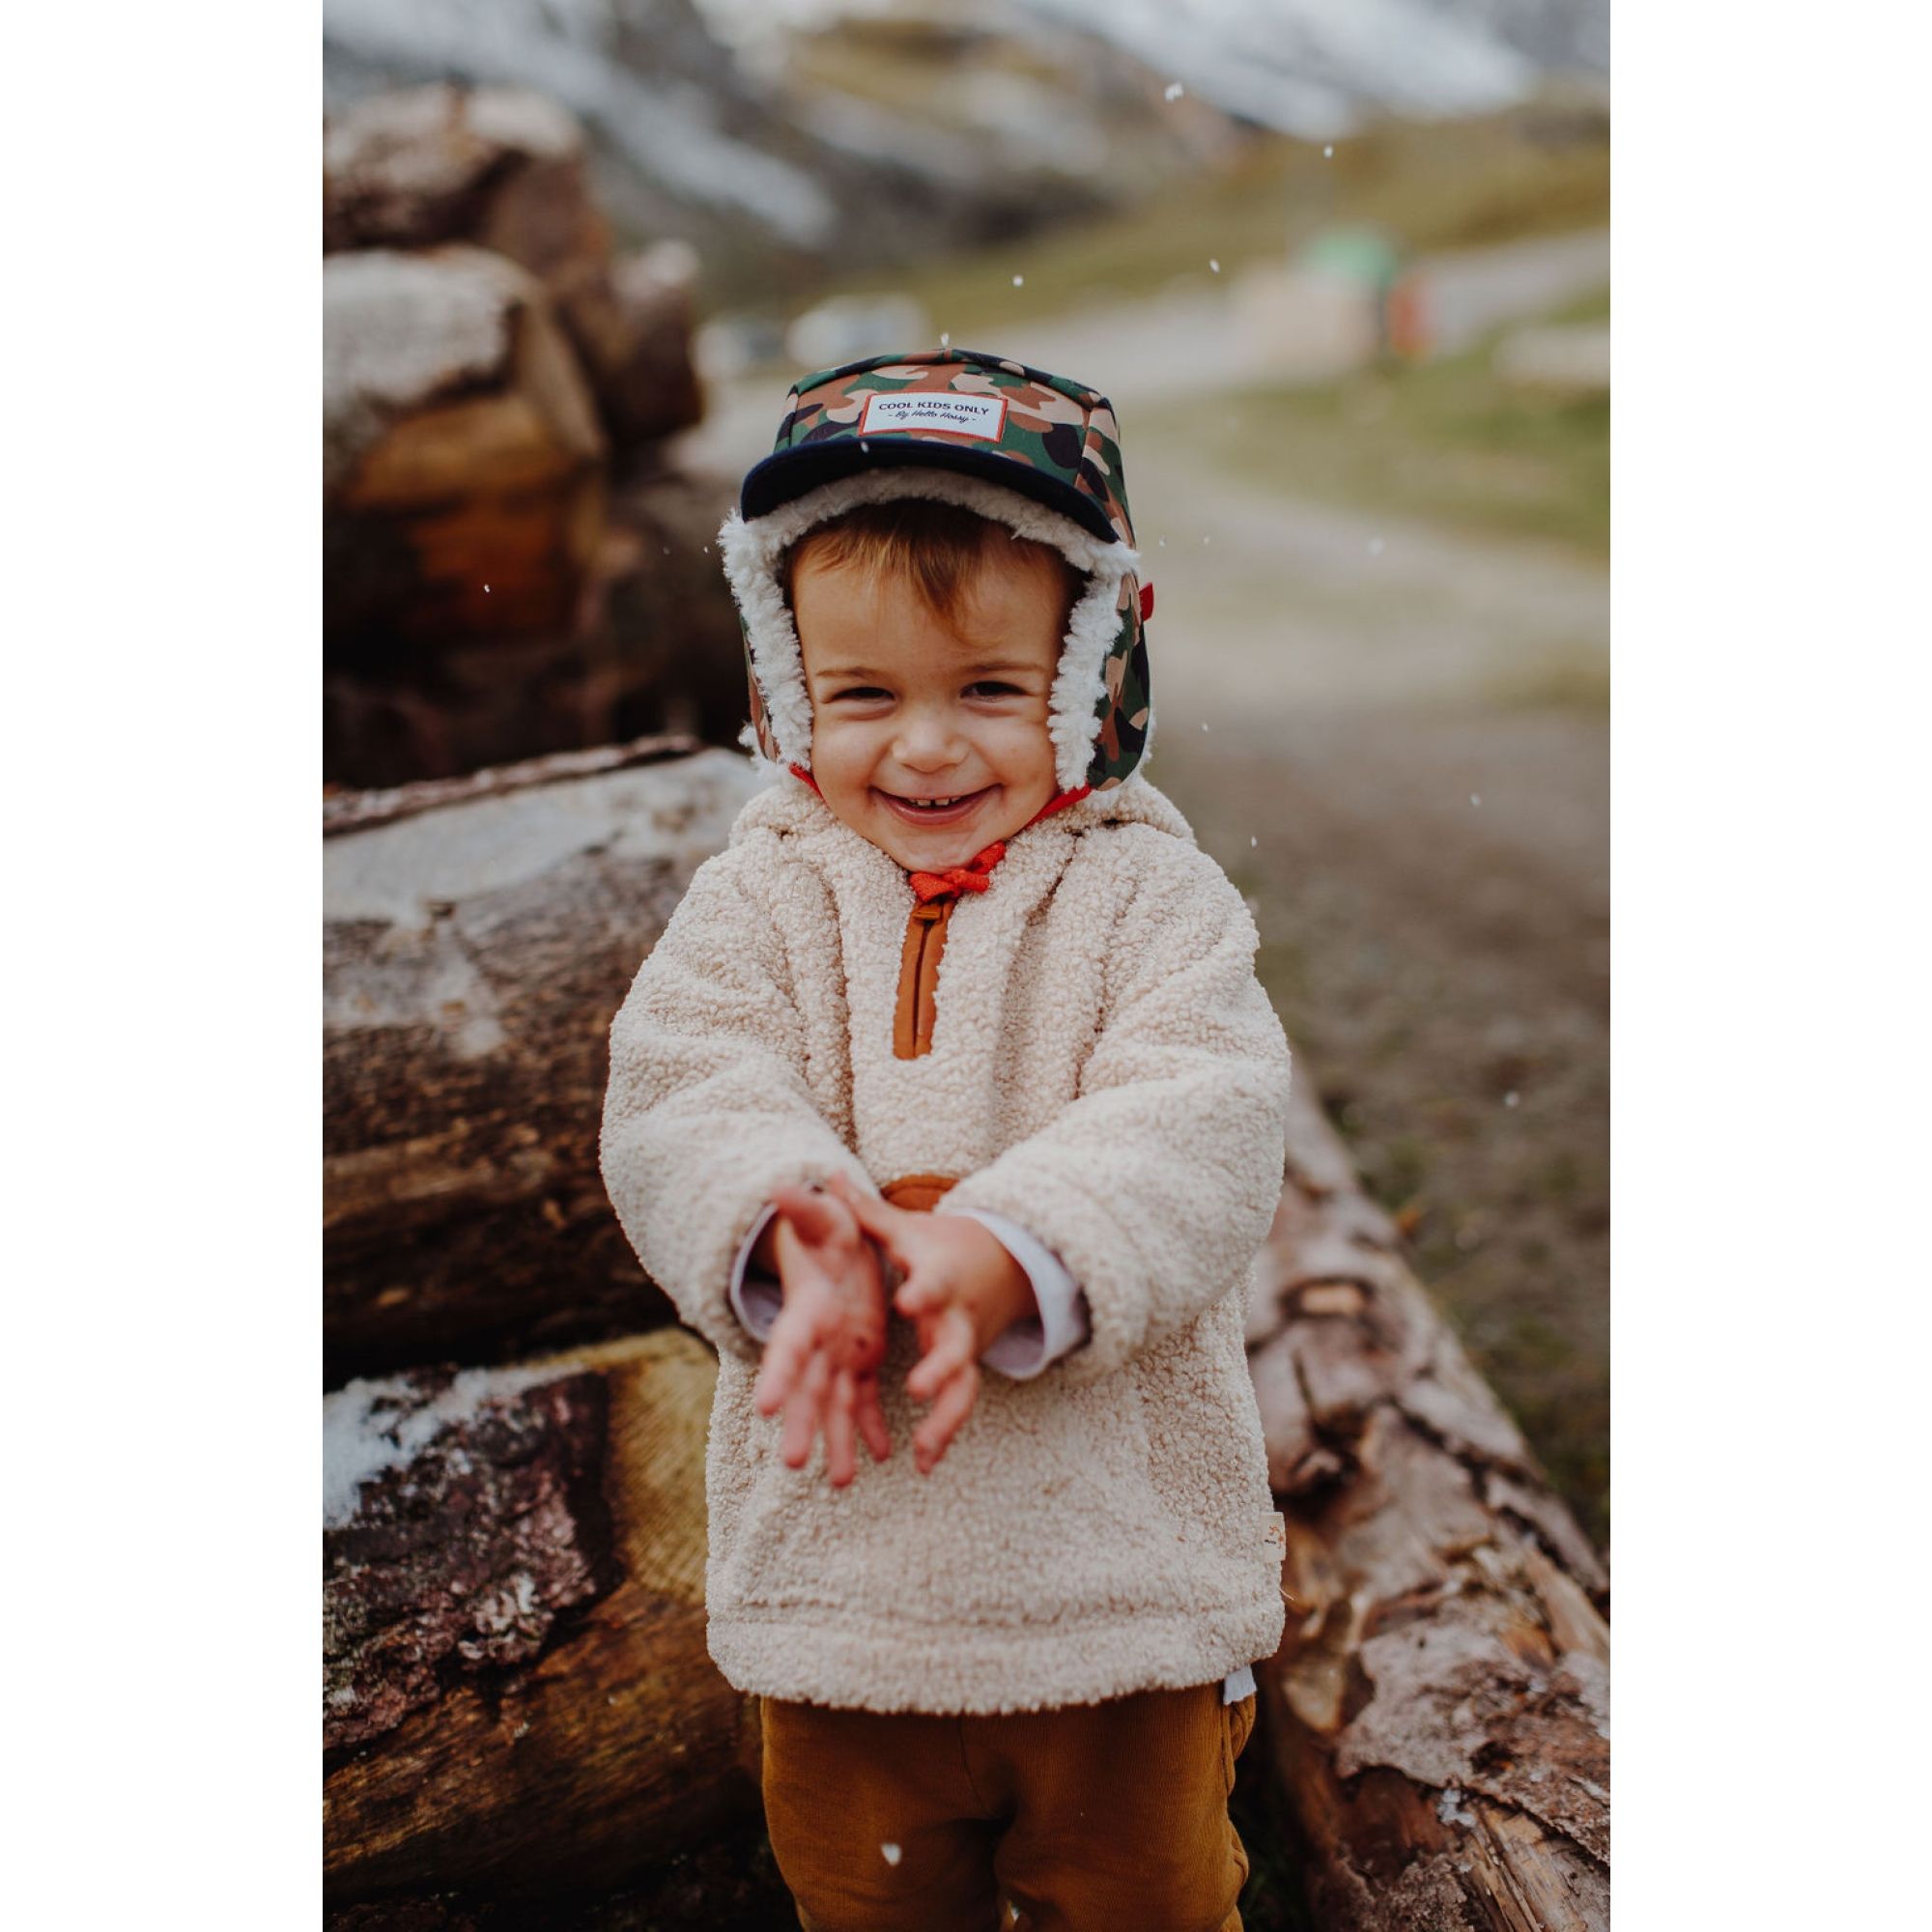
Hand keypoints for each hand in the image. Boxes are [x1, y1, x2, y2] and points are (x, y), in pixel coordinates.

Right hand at [752, 1184, 891, 1486]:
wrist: (832, 1244)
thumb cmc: (825, 1228)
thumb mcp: (822, 1217)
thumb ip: (805, 1208)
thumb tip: (780, 1186)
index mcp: (808, 1309)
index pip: (788, 1345)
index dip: (777, 1374)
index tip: (765, 1408)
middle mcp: (818, 1340)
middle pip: (806, 1387)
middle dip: (802, 1424)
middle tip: (795, 1463)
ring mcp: (838, 1353)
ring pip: (835, 1404)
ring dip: (836, 1442)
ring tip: (839, 1483)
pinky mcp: (859, 1358)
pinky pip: (863, 1398)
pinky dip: (868, 1427)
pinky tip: (877, 1457)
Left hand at [822, 1174, 1037, 1475]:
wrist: (1003, 1261)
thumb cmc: (939, 1245)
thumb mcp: (904, 1228)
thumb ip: (863, 1210)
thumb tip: (826, 1175)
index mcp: (937, 1277)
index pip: (931, 1283)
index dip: (922, 1292)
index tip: (909, 1301)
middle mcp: (955, 1316)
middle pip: (954, 1346)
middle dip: (940, 1367)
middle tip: (919, 1388)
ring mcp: (963, 1347)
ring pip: (963, 1387)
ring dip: (945, 1420)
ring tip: (924, 1453)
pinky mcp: (963, 1368)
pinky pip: (957, 1405)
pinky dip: (942, 1434)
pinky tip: (923, 1464)